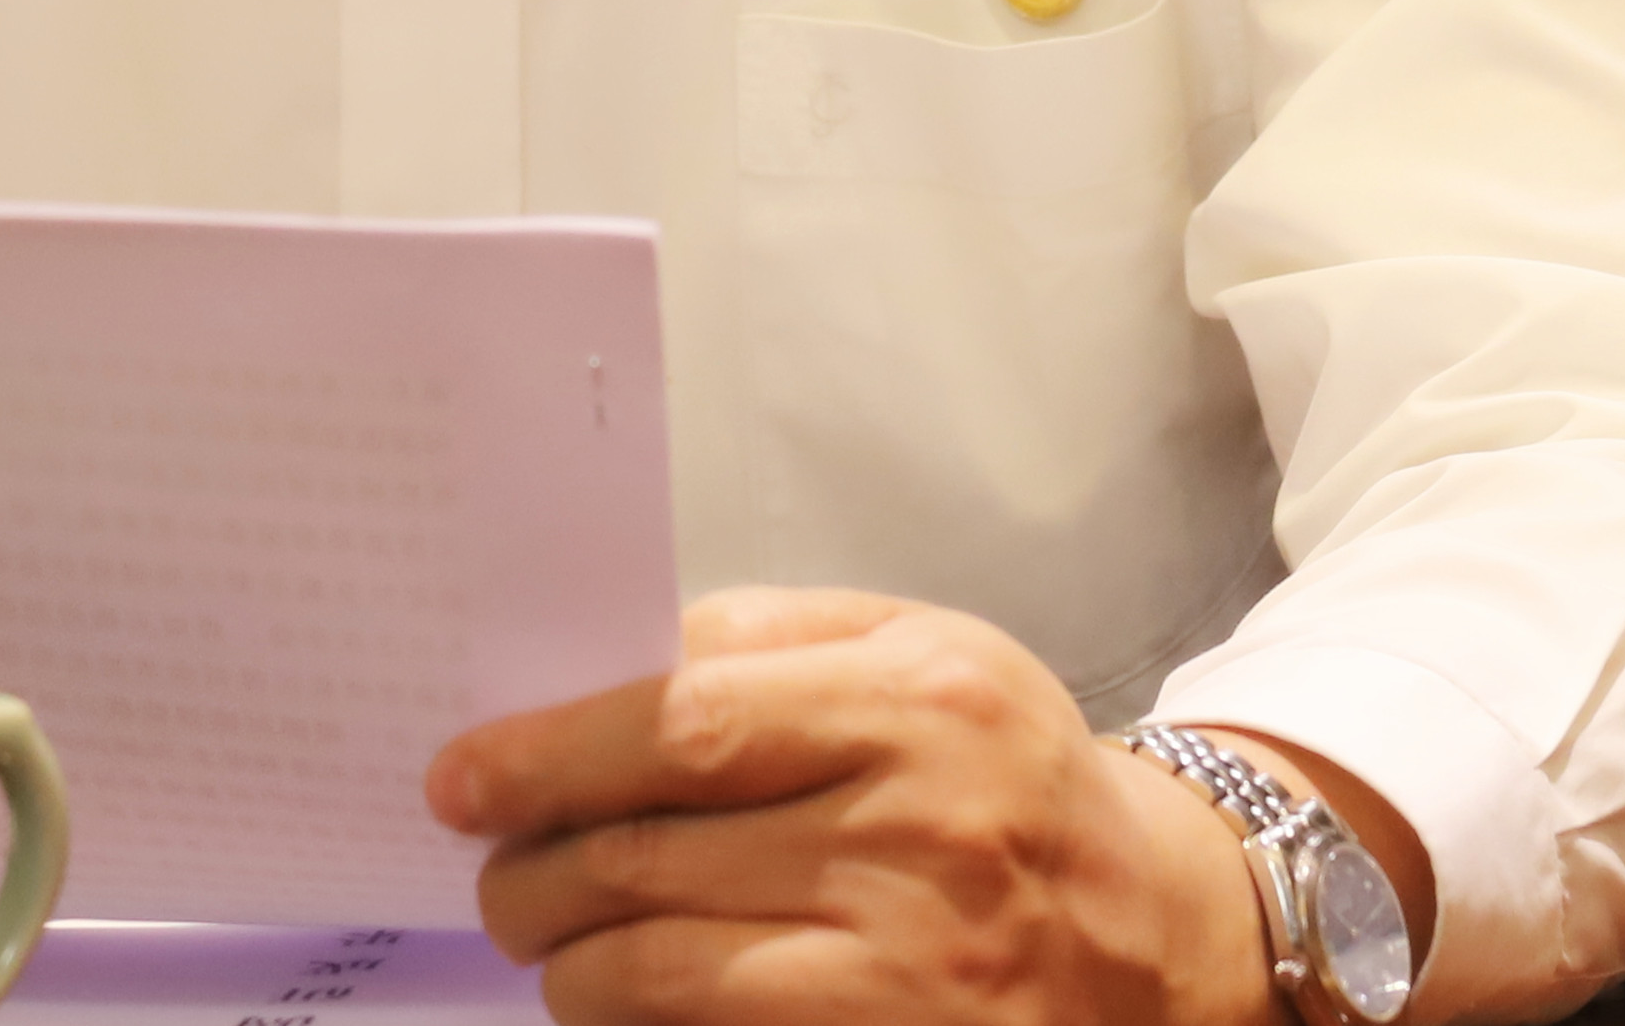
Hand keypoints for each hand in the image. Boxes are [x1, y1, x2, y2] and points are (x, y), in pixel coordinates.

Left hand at [434, 587, 1389, 1025]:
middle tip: (491, 870)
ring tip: (549, 939)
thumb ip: (770, 636)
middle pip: (650, 860)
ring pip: (657, 977)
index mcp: (919, 702)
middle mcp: (919, 839)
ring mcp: (912, 972)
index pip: (683, 725)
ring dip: (567, 964)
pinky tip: (621, 1000)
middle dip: (530, 872)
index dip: (548, 756)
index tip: (461, 777)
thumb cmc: (1011, 776)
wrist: (1164, 931)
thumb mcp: (925, 652)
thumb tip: (599, 667)